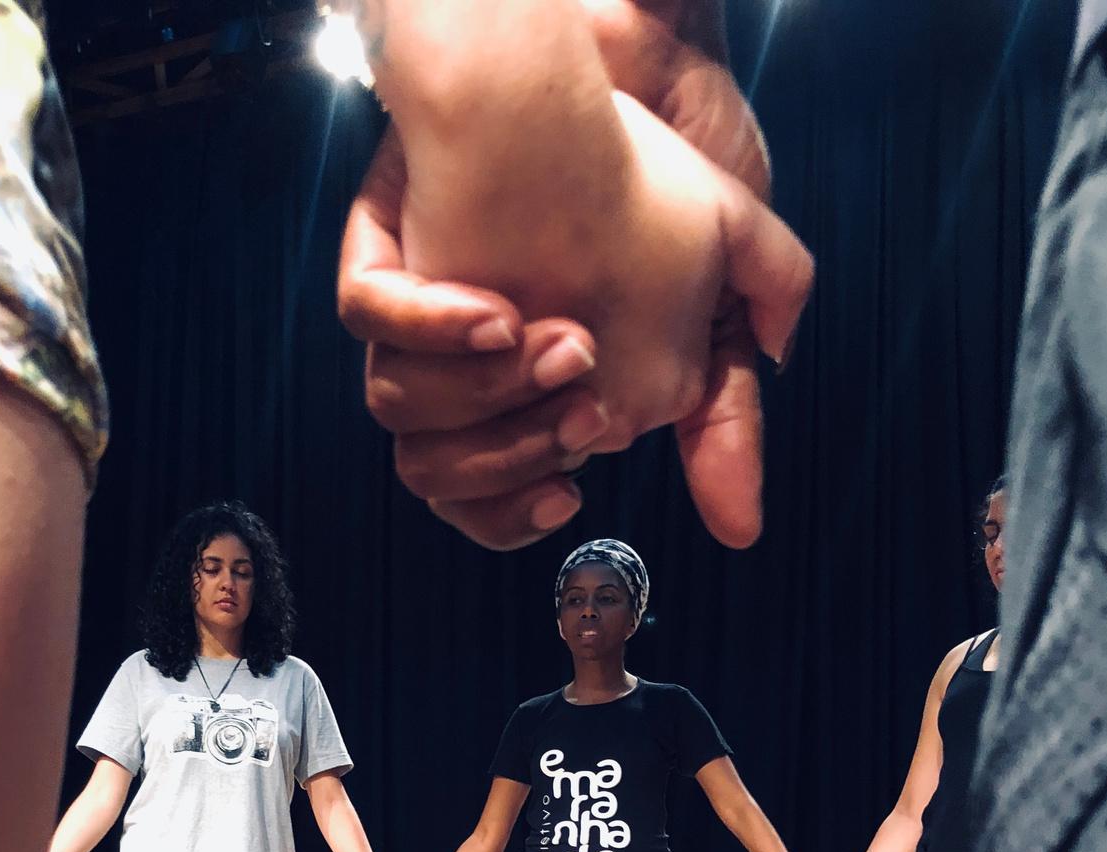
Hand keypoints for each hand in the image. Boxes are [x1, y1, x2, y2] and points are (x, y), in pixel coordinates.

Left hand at [338, 14, 809, 549]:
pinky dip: (422, 325)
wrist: (603, 67)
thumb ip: (729, 411)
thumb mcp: (719, 302)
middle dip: (515, 449)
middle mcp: (460, 373)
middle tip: (581, 397)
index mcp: (523, 401)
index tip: (571, 490)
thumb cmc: (655, 185)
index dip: (525, 507)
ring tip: (552, 340)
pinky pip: (366, 312)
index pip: (496, 500)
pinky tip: (491, 311)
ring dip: (474, 398)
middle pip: (443, 474)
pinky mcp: (386, 252)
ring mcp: (418, 319)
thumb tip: (740, 529)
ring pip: (400, 410)